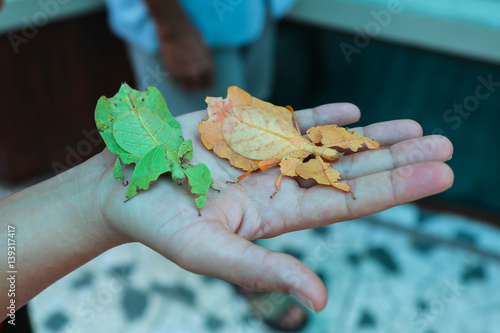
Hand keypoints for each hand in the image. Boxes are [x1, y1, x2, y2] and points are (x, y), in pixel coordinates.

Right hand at [97, 103, 452, 311]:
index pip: (347, 203)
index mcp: (277, 215)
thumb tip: (322, 298)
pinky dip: (322, 117)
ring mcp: (265, 156)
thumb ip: (263, 271)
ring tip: (414, 128)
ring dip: (370, 137)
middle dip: (396, 160)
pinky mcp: (246, 132)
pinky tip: (351, 113)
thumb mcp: (208, 252)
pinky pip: (292, 122)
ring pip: (328, 145)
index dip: (395, 189)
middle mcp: (280, 185)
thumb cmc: (159, 222)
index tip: (440, 175)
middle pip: (349, 173)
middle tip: (444, 147)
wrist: (124, 185)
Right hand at [158, 26, 213, 91]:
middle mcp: (198, 73)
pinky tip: (177, 72)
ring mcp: (185, 75)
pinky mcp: (173, 74)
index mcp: (208, 67)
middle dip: (196, 85)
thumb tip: (205, 74)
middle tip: (192, 81)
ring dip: (186, 85)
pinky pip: (177, 83)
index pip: (210, 84)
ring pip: (187, 89)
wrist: (175, 31)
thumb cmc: (191, 36)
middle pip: (199, 88)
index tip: (202, 82)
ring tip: (184, 78)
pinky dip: (177, 80)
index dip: (206, 83)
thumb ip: (205, 63)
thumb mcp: (205, 51)